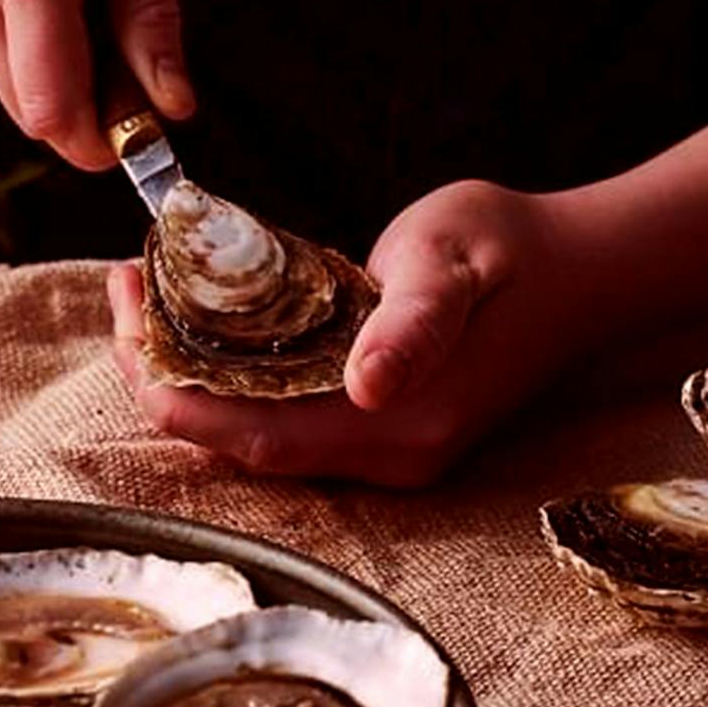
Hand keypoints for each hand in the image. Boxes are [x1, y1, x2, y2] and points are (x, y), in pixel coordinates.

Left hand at [110, 180, 593, 486]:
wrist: (582, 273)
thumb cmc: (512, 249)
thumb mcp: (453, 263)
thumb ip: (413, 323)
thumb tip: (368, 381)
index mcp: (395, 424)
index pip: (246, 436)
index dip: (169, 390)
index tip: (126, 312)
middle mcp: (386, 457)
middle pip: (237, 445)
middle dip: (163, 380)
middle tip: (125, 292)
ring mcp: (387, 452)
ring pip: (254, 436)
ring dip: (192, 379)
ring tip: (148, 300)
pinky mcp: (385, 431)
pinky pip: (284, 419)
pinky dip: (233, 378)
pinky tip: (207, 324)